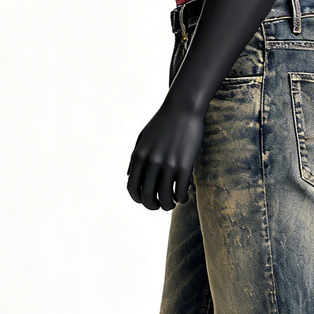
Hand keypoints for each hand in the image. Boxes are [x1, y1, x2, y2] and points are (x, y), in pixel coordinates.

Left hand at [127, 93, 205, 210]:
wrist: (183, 108)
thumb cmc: (163, 122)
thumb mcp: (142, 137)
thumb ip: (134, 157)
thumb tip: (129, 176)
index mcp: (139, 156)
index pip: (132, 187)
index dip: (138, 199)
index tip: (146, 201)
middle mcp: (151, 162)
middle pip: (148, 196)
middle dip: (153, 206)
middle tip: (160, 206)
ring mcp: (168, 164)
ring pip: (165, 197)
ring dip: (169, 205)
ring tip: (173, 202)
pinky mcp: (184, 165)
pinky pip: (181, 191)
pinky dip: (182, 198)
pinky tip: (185, 195)